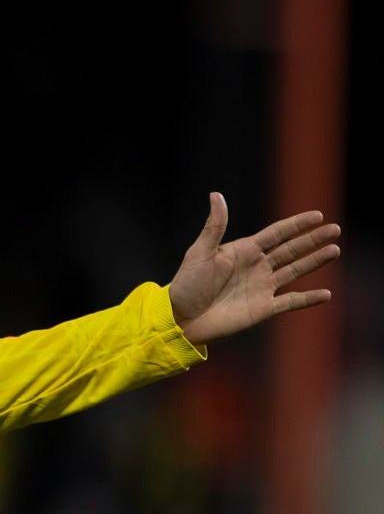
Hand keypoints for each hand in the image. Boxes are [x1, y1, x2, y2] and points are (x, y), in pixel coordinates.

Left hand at [168, 192, 340, 345]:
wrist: (179, 318)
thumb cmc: (186, 284)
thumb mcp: (200, 253)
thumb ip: (214, 226)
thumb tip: (216, 195)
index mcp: (244, 251)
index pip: (276, 234)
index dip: (296, 225)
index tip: (316, 216)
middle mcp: (257, 267)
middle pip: (291, 250)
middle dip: (312, 240)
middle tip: (335, 229)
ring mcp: (262, 287)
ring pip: (295, 271)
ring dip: (315, 261)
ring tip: (334, 250)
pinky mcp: (262, 309)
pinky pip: (291, 302)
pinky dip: (308, 299)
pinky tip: (326, 294)